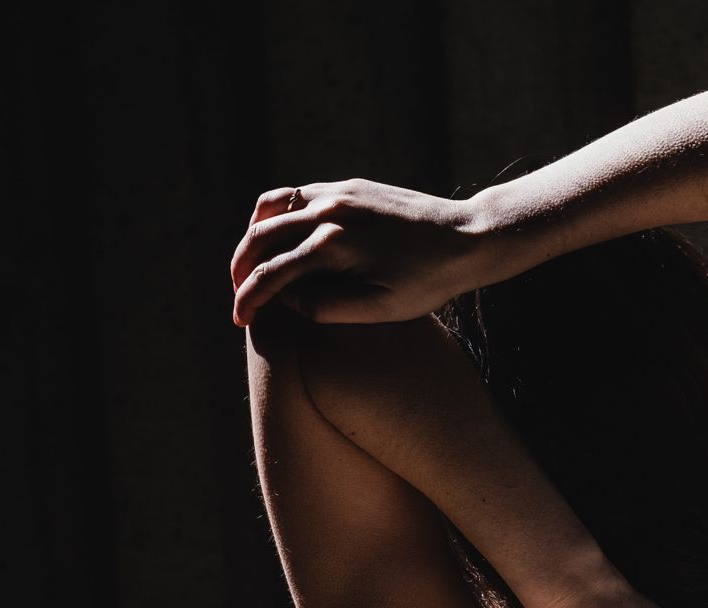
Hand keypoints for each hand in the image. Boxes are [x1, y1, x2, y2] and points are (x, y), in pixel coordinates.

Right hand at [229, 178, 483, 326]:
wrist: (468, 237)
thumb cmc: (429, 281)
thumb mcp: (380, 308)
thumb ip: (327, 307)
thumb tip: (288, 299)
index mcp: (333, 245)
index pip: (272, 274)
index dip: (249, 300)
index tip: (239, 321)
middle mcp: (329, 211)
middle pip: (260, 236)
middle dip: (241, 268)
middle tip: (240, 294)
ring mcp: (338, 192)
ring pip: (273, 207)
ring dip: (254, 235)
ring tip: (252, 263)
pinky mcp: (350, 185)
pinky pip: (298, 194)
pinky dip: (279, 216)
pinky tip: (283, 237)